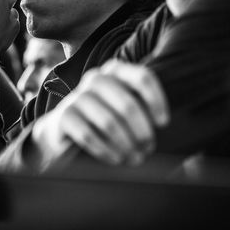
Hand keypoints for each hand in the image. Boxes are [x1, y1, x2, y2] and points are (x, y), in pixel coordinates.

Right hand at [31, 59, 169, 170]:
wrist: (63, 129)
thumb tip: (166, 124)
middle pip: (128, 104)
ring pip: (109, 122)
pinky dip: (106, 150)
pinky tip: (115, 158)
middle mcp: (95, 78)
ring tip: (134, 158)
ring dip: (125, 145)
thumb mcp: (122, 105)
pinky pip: (89, 135)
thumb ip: (142, 106)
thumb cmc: (104, 118)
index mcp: (115, 71)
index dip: (156, 100)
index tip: (163, 123)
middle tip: (147, 149)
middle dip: (142, 132)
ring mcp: (77, 95)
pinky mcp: (64, 115)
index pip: (142, 77)